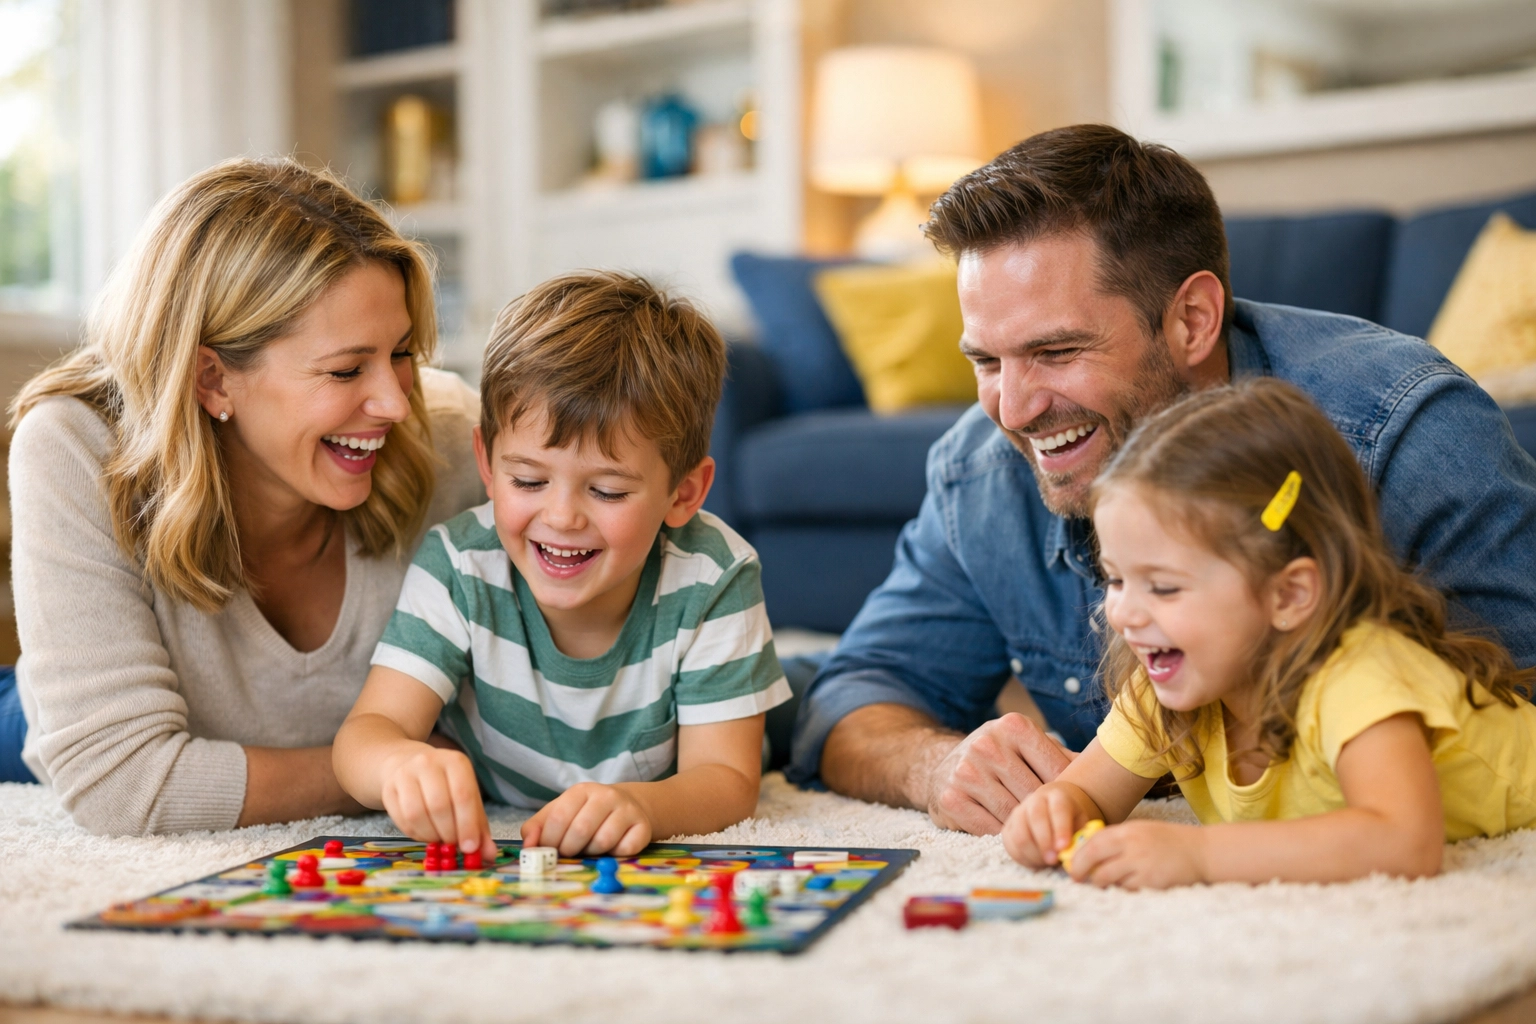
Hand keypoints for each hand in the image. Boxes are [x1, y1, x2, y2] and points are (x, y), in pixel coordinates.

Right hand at [379, 744, 495, 856]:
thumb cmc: (446, 786)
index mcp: (455, 762)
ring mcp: (405, 774)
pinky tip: (425, 833)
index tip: (469, 848)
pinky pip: (401, 819)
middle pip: (439, 806)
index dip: (467, 825)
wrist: (409, 765)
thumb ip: (479, 827)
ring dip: (430, 835)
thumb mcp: (467, 798)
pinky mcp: (388, 788)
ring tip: (439, 839)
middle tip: (453, 846)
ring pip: (416, 813)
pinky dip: (415, 834)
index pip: (463, 795)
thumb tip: (489, 854)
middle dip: (448, 833)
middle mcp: (429, 763)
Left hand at [522, 782, 651, 856]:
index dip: (549, 841)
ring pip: (603, 841)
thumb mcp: (560, 814)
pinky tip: (612, 848)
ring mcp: (627, 810)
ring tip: (590, 848)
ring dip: (592, 853)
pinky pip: (625, 849)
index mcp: (581, 791)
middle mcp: (606, 795)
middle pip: (580, 830)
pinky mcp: (643, 827)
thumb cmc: (587, 814)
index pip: (558, 818)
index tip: (549, 850)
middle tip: (569, 853)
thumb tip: (529, 845)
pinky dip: (614, 855)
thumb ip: (537, 828)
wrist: (630, 806)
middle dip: (569, 849)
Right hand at [926, 713, 1073, 834]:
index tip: (1076, 809)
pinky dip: (1003, 835)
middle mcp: (988, 744)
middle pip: (1034, 793)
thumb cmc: (998, 758)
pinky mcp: (952, 798)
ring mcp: (967, 771)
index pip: (1056, 768)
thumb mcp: (1026, 745)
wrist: (943, 765)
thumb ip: (1061, 756)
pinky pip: (989, 828)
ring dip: (1027, 827)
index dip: (1068, 793)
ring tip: (1040, 835)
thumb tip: (1107, 766)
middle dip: (1048, 813)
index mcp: (1014, 726)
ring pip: (1012, 813)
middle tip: (1061, 830)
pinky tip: (1011, 834)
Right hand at [1001, 781, 1094, 867]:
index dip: (1060, 829)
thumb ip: (1078, 837)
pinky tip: (1035, 861)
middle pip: (1035, 818)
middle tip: (1053, 860)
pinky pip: (1010, 844)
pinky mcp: (1007, 827)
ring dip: (1033, 853)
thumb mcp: (1081, 823)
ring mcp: (1018, 812)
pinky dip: (1022, 857)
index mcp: (1057, 796)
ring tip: (1046, 863)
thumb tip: (1073, 857)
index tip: (1063, 848)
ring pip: (1020, 833)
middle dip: (1044, 842)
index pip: (1058, 809)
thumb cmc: (1070, 819)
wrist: (1054, 808)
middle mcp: (1035, 800)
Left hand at [1067, 820, 1207, 889]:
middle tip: (1077, 878)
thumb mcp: (1142, 831)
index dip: (1078, 855)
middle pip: (1094, 859)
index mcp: (1128, 831)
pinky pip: (1125, 890)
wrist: (1202, 852)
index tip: (1072, 864)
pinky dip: (1121, 891)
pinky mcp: (1151, 883)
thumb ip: (1119, 840)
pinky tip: (1126, 888)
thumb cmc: (1169, 841)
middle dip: (1081, 871)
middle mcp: (1132, 846)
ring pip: (1106, 878)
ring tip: (1103, 884)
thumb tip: (1089, 852)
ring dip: (1100, 883)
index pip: (1093, 841)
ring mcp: (1141, 865)